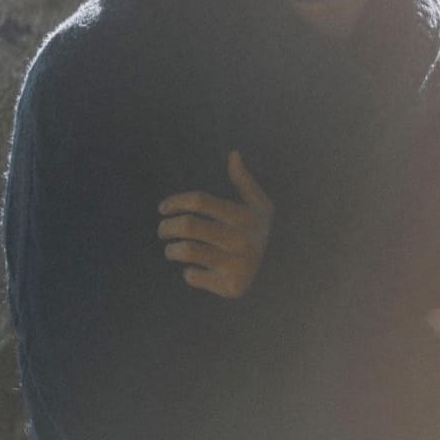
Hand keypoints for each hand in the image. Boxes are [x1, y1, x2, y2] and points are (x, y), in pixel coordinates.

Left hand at [157, 150, 273, 298]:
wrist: (277, 272)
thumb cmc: (254, 230)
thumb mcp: (257, 204)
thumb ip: (243, 180)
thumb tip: (234, 153)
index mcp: (245, 216)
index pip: (200, 200)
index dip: (176, 202)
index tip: (163, 208)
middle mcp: (243, 239)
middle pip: (188, 226)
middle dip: (166, 227)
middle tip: (162, 230)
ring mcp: (238, 264)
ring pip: (187, 251)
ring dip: (171, 250)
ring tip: (171, 250)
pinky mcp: (232, 287)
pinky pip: (193, 276)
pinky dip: (189, 273)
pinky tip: (194, 271)